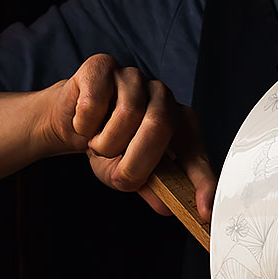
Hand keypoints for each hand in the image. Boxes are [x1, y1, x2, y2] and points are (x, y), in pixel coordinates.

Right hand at [37, 54, 214, 219]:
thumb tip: (167, 206)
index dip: (204, 183)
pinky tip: (85, 125)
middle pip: (160, 125)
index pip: (197, 155)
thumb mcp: (130, 175)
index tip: (204, 211)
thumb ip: (151, 190)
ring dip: (106, 143)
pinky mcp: (103, 67)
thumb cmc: (109, 146)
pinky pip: (96, 102)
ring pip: (128, 113)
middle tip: (119, 175)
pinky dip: (85, 125)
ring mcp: (134, 78)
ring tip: (99, 146)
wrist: (73, 122)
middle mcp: (163, 97)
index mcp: (179, 126)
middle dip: (136, 161)